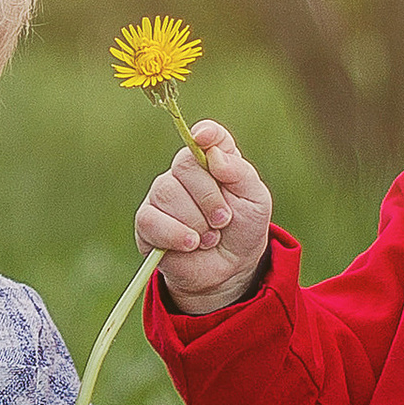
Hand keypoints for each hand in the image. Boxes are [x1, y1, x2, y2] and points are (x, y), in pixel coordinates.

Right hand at [134, 120, 274, 312]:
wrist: (229, 270)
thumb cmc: (243, 229)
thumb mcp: (255, 200)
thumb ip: (239, 172)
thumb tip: (212, 154)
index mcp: (214, 159)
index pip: (208, 135)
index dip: (206, 134)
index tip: (205, 138)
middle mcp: (185, 172)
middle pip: (185, 165)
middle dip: (209, 197)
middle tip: (223, 220)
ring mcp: (162, 195)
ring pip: (168, 192)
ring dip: (196, 221)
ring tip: (210, 237)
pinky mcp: (147, 222)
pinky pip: (152, 219)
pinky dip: (175, 234)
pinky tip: (190, 244)